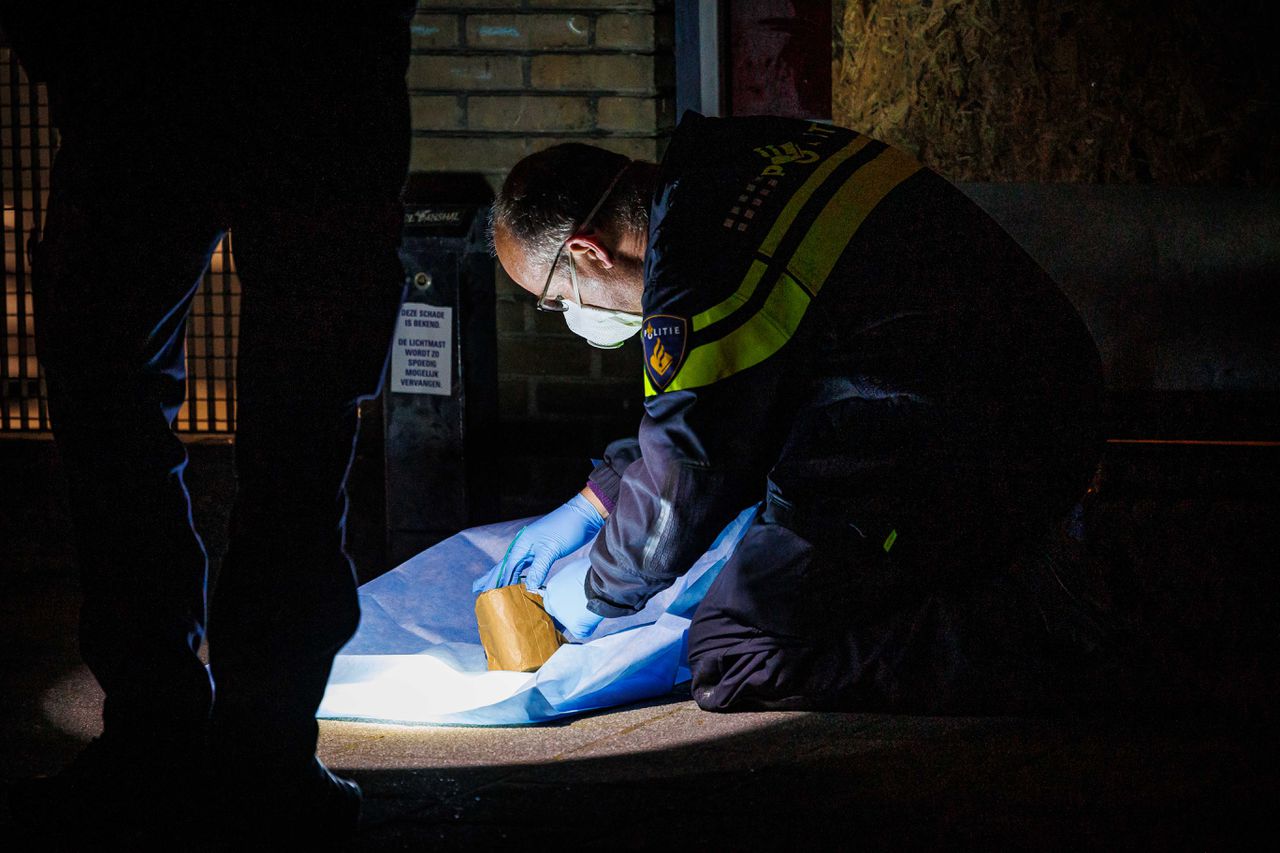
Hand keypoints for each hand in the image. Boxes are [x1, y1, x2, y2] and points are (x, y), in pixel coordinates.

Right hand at [471, 492, 603, 593]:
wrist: (584, 515)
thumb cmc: (567, 529)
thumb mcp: (551, 550)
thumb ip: (539, 569)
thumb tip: (528, 589)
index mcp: (522, 545)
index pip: (504, 569)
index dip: (494, 583)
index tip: (485, 597)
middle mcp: (524, 547)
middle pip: (504, 567)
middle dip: (492, 579)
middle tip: (478, 592)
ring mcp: (533, 549)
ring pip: (514, 568)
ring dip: (505, 579)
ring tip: (495, 590)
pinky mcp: (543, 551)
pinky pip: (527, 567)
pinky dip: (521, 577)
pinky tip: (520, 583)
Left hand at [541, 557, 604, 639]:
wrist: (603, 581)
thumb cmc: (593, 571)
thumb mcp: (575, 569)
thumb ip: (568, 580)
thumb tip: (573, 582)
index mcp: (552, 586)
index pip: (552, 599)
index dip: (564, 601)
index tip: (574, 601)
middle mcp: (553, 601)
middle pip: (558, 613)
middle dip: (568, 612)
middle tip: (582, 608)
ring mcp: (561, 615)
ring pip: (570, 622)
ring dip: (580, 619)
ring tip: (592, 608)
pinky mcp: (573, 625)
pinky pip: (581, 632)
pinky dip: (589, 628)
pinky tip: (595, 616)